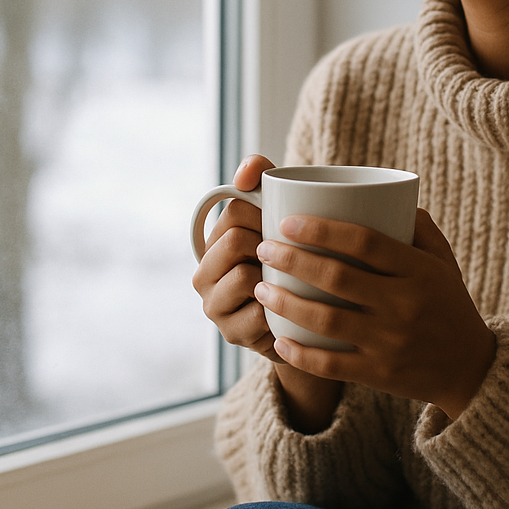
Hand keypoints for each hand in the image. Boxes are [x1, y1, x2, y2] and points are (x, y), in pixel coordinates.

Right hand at [192, 154, 279, 359]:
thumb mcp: (278, 214)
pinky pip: (259, 314)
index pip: (235, 211)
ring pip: (244, 275)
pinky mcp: (231, 334)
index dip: (266, 215)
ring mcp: (213, 306)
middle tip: (288, 256)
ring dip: (274, 277)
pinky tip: (289, 309)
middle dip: (268, 244)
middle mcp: (203, 274)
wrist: (305, 316)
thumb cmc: (291, 258)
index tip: (282, 228)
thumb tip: (245, 173)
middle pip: (235, 240)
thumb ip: (260, 177)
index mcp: (212, 242)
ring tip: (287, 281)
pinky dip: (280, 310)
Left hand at [253, 209, 496, 419]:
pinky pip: (331, 365)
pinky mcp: (379, 373)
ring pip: (327, 320)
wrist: (470, 368)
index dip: (323, 230)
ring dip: (287, 303)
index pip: (365, 242)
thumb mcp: (443, 260)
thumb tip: (383, 194)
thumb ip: (418, 225)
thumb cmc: (449, 303)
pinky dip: (300, 354)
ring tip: (261, 287)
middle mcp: (404, 304)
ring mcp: (390, 341)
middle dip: (293, 261)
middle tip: (264, 249)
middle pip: (338, 277)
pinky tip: (279, 340)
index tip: (289, 221)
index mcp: (418, 270)